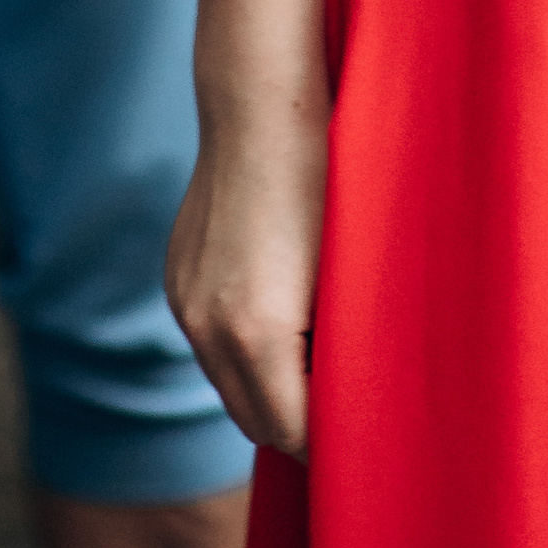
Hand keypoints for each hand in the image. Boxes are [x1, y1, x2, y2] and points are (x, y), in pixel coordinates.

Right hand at [167, 111, 328, 458]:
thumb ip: (347, 344)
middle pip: (255, 421)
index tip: (369, 438)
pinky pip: (213, 344)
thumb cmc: (330, 178)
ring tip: (323, 367)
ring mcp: (185, 305)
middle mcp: (209, 329)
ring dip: (272, 389)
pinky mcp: (177, 281)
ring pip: (231, 385)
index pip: (292, 431)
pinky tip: (287, 322)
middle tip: (353, 416)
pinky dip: (247, 352)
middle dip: (301, 427)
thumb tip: (356, 396)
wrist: (261, 107)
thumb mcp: (352, 268)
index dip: (333, 440)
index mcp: (257, 332)